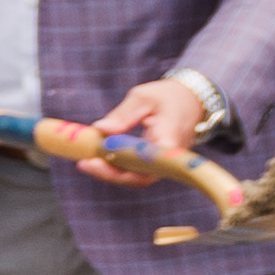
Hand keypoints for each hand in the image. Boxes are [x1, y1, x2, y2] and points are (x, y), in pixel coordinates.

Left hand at [86, 76, 217, 168]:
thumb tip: (101, 128)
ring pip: (137, 177)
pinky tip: (96, 160)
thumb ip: (123, 114)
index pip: (150, 161)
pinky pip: (137, 172)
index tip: (100, 158)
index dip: (125, 165)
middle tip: (85, 163)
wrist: (189, 101)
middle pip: (142, 176)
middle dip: (111, 174)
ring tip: (86, 163)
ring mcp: (165, 163)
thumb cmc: (167, 97)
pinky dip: (116, 168)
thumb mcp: (144, 97)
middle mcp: (171, 157)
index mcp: (171, 138)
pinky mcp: (157, 164)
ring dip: (110, 173)